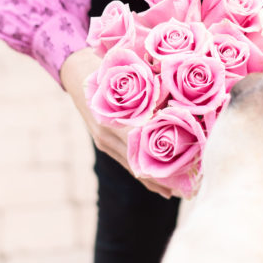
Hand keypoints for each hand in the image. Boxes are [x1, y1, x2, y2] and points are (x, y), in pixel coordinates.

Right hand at [59, 48, 174, 199]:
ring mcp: (104, 141)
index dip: (163, 157)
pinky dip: (142, 174)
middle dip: (161, 176)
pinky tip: (157, 185)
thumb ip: (150, 90)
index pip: (143, 144)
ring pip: (132, 167)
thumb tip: (183, 100)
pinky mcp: (104, 144)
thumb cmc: (108, 70)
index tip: (186, 167)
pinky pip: (125, 163)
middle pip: (138, 162)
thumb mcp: (128, 75)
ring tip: (175, 192)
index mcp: (114, 118)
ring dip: (153, 180)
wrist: (77, 72)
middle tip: (186, 187)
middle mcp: (107, 134)